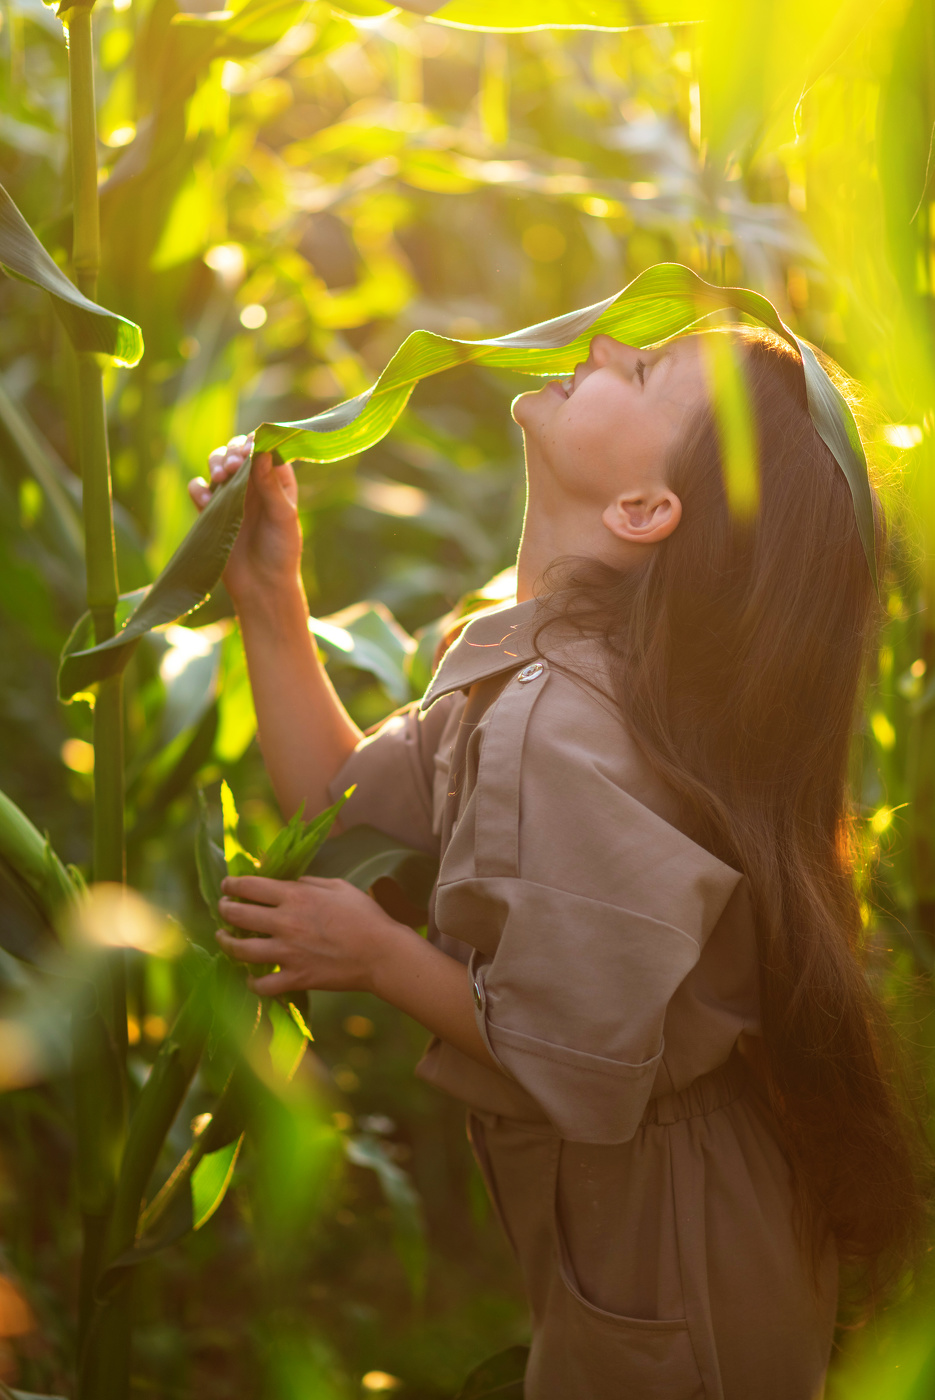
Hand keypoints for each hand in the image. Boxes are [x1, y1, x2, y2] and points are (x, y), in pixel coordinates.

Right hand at [188, 433, 302, 606]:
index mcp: (276, 480)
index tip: (250, 449)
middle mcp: (253, 482)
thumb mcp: (283, 518)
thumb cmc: (281, 552)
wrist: (261, 587)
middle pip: (237, 451)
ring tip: (219, 478)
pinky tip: (204, 498)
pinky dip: (198, 488)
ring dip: (215, 463)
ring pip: (217, 464)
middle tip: (233, 467)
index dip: (255, 443)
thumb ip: (271, 486)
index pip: (265, 448)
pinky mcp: (212, 510)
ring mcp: (231, 495)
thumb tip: (262, 451)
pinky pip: (198, 489)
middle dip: (232, 452)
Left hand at [214, 874, 409, 996]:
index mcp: (295, 896)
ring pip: (240, 950)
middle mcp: (285, 923)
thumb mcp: (339, 886)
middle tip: (223, 908)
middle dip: (224, 910)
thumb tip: (291, 882)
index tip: (227, 885)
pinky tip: (251, 978)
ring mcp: (288, 952)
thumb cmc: (365, 916)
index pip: (249, 886)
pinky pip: (262, 985)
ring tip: (224, 940)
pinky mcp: (296, 977)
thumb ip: (310, 882)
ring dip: (226, 944)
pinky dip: (252, 983)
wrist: (382, 953)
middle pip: (237, 916)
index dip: (232, 884)